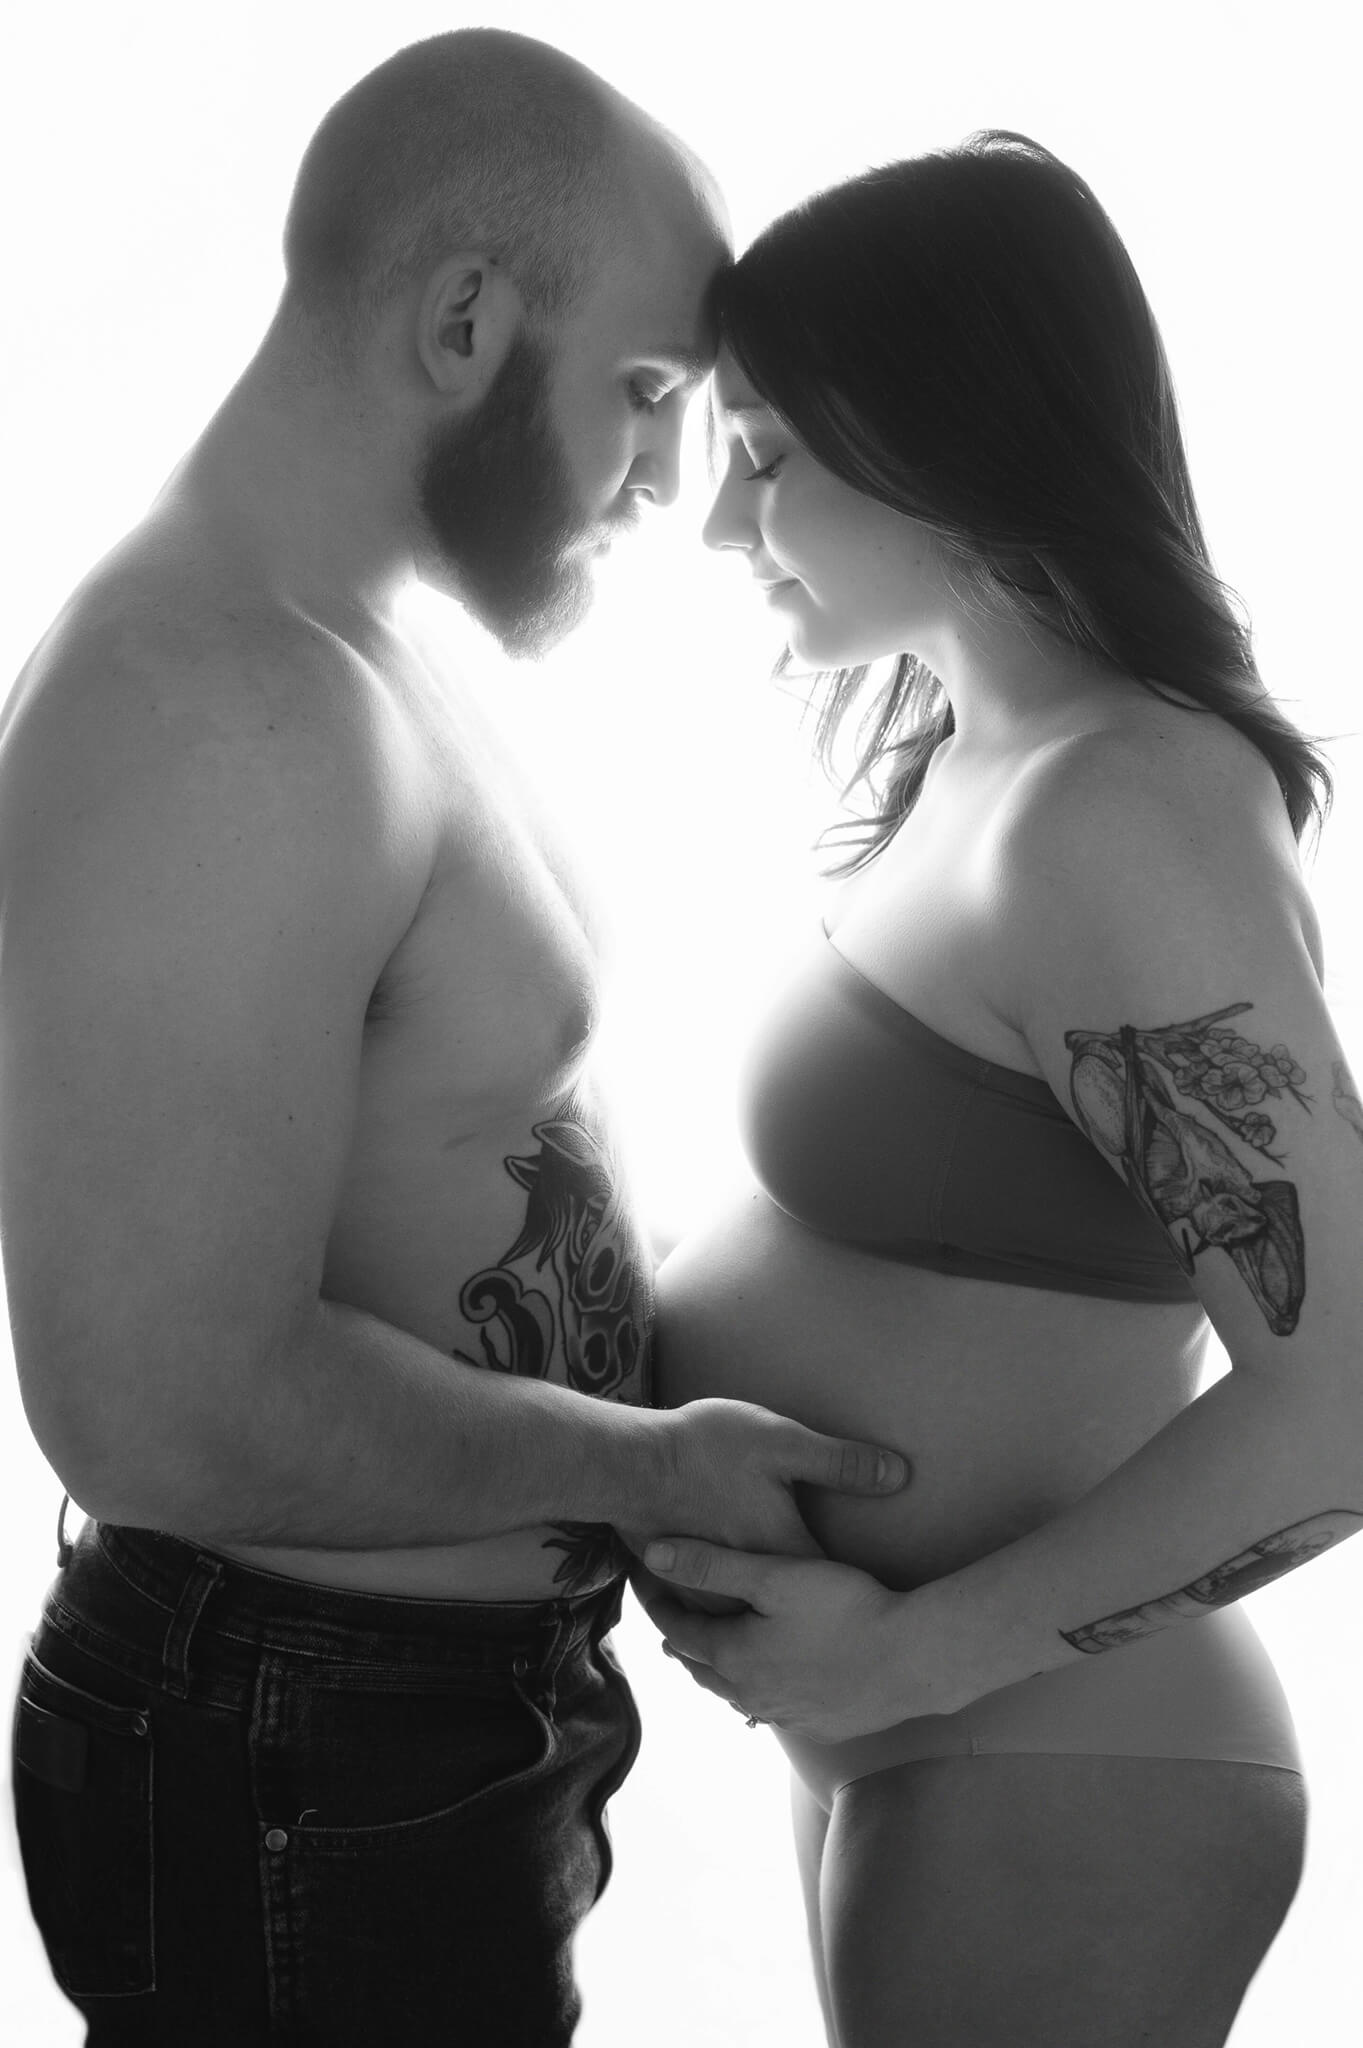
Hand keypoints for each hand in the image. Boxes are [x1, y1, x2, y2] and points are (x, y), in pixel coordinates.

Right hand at [619, 1399, 909, 1614]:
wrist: (626, 1462)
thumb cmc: (707, 1448)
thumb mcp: (782, 1442)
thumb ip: (839, 1462)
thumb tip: (899, 1474)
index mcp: (782, 1555)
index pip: (831, 1584)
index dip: (855, 1590)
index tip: (875, 1600)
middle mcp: (746, 1588)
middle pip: (787, 1620)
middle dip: (811, 1625)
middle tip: (838, 1638)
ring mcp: (707, 1594)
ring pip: (743, 1630)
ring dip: (761, 1636)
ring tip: (783, 1650)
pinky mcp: (675, 1588)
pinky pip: (704, 1622)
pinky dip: (718, 1627)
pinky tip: (724, 1629)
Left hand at [632, 1536, 961, 1741]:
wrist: (914, 1661)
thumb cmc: (846, 1610)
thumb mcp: (776, 1576)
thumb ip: (714, 1564)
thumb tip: (655, 1553)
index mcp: (733, 1657)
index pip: (677, 1629)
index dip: (657, 1601)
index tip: (644, 1579)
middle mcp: (750, 1695)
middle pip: (700, 1666)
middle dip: (682, 1639)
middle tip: (667, 1616)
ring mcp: (785, 1715)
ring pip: (734, 1690)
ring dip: (717, 1666)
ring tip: (709, 1645)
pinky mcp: (817, 1725)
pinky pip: (770, 1705)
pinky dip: (756, 1684)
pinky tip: (766, 1674)